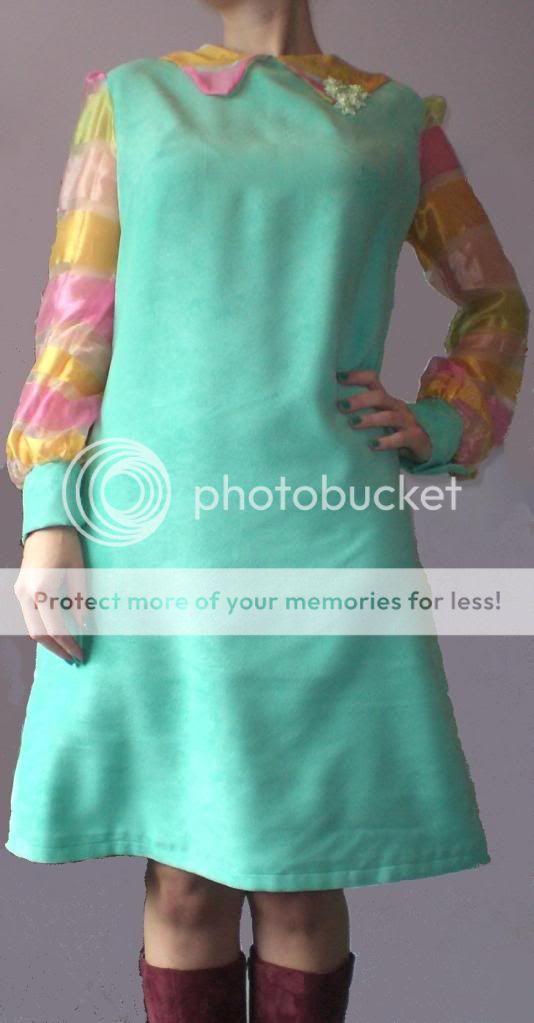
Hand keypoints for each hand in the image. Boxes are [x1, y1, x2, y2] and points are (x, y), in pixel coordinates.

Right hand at [14, 526, 87, 663]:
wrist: (47, 525)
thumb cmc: (68, 545)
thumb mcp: (80, 573)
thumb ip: (80, 602)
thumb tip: (83, 628)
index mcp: (43, 590)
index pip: (56, 629)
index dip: (69, 645)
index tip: (81, 655)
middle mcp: (26, 594)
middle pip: (38, 634)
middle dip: (56, 649)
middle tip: (73, 658)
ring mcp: (19, 591)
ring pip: (31, 627)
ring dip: (48, 641)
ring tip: (66, 648)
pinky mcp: (19, 589)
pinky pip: (29, 617)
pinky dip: (42, 628)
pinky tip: (56, 632)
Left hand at [336, 369, 431, 462]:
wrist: (423, 447)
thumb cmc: (393, 431)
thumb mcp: (378, 419)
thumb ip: (361, 413)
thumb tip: (328, 412)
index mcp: (385, 399)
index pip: (373, 380)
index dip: (357, 376)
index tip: (338, 378)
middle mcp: (396, 406)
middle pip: (380, 397)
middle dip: (360, 400)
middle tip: (341, 406)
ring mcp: (407, 421)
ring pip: (389, 416)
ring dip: (370, 419)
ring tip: (353, 423)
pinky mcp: (414, 437)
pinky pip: (400, 438)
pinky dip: (386, 441)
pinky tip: (372, 445)